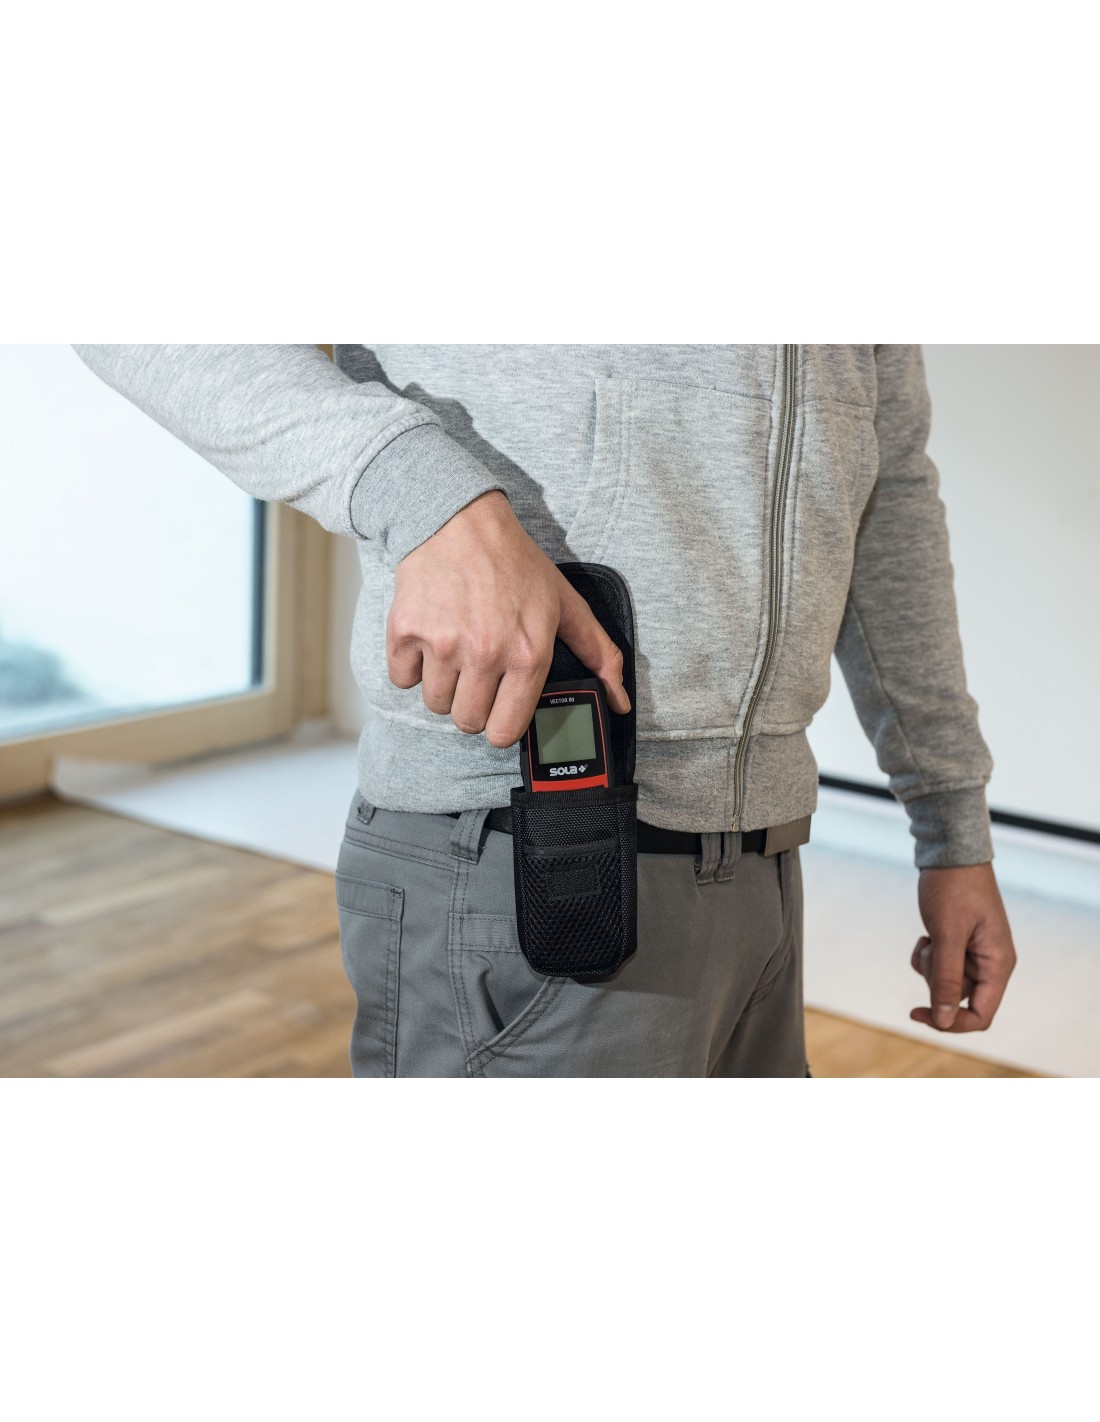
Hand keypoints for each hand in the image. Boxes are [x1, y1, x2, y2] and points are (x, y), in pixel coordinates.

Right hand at [387, 490, 630, 746]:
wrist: (459, 520)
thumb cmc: (514, 563)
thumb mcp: (566, 604)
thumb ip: (599, 654)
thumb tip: (620, 701)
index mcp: (527, 654)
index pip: (505, 732)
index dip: (502, 724)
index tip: (501, 707)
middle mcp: (485, 654)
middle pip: (467, 722)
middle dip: (473, 705)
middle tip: (479, 674)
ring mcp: (442, 644)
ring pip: (435, 704)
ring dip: (444, 686)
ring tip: (456, 652)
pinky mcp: (405, 631)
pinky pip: (402, 679)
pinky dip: (412, 667)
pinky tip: (430, 641)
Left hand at [909, 862, 1016, 1031]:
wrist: (950, 853)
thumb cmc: (953, 889)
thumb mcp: (946, 935)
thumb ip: (947, 979)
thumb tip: (944, 1020)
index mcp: (998, 964)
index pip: (981, 1015)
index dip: (952, 1022)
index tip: (919, 1013)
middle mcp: (991, 963)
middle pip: (959, 998)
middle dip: (936, 980)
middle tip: (931, 947)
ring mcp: (976, 954)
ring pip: (946, 982)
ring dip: (930, 966)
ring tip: (929, 936)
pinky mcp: (960, 944)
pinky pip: (939, 967)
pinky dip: (928, 955)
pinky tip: (926, 934)